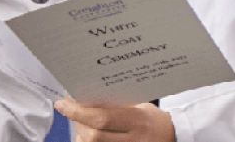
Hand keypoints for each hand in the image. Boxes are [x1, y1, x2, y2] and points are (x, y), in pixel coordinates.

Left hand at [56, 99, 174, 141]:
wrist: (171, 136)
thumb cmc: (154, 119)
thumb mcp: (141, 107)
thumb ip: (118, 105)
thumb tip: (88, 98)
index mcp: (138, 121)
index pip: (102, 118)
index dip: (78, 112)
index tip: (64, 103)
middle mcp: (132, 139)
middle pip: (94, 134)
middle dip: (78, 121)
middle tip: (70, 109)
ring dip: (81, 132)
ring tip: (81, 121)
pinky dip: (87, 141)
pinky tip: (87, 133)